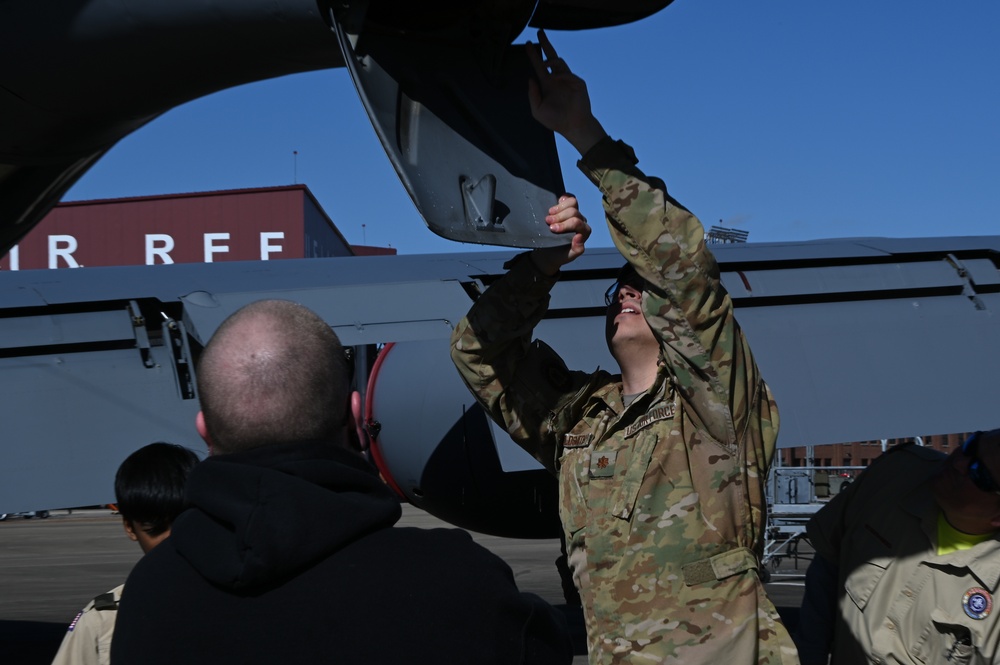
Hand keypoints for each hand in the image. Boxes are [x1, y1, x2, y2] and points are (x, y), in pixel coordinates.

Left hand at [526, 30, 606, 154]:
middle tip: (539, 32)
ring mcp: (568, 79)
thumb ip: (532, 95)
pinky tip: (554, 79)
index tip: (528, 44)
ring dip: (550, 59)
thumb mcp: (537, 109)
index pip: (539, 66)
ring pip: (559, 61)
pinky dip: (560, 75)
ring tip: (543, 63)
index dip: (534, 55)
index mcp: (547, 84)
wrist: (573, 126)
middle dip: (545, 44)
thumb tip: (530, 78)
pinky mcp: (577, 82)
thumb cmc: (555, 120)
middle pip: (550, 57)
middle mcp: (557, 79)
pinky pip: (567, 73)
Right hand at [530, 195, 590, 275]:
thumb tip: (579, 237)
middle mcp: (581, 221)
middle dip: (560, 216)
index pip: (578, 223)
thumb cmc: (560, 255)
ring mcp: (574, 213)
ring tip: (548, 214)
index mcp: (584, 232)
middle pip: (574, 212)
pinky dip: (562, 198)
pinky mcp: (565, 208)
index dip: (565, 224)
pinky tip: (555, 202)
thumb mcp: (568, 256)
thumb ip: (576, 249)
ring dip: (559, 207)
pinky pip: (568, 197)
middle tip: (547, 221)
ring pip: (572, 202)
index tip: (552, 229)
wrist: (549, 252)